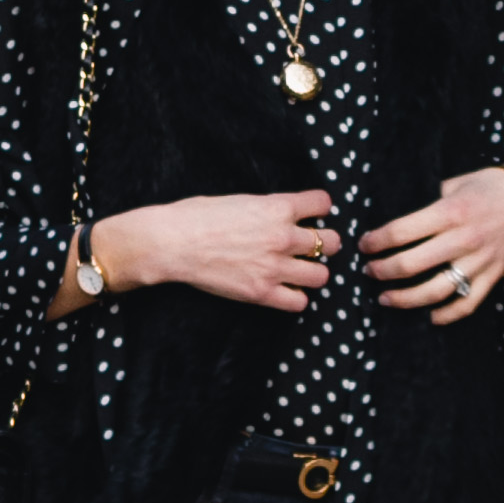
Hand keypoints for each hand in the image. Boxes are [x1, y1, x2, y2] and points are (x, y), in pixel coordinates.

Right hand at [96, 190, 339, 313]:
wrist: (172, 242)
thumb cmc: (197, 216)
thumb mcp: (241, 200)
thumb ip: (269, 209)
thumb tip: (281, 215)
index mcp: (278, 207)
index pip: (323, 203)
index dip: (319, 207)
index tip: (312, 213)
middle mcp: (284, 237)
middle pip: (331, 242)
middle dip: (324, 243)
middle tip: (311, 246)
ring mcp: (275, 267)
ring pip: (322, 275)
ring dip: (313, 272)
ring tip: (299, 270)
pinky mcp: (262, 293)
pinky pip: (299, 302)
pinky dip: (296, 297)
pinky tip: (284, 289)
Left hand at [360, 165, 503, 325]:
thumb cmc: (491, 188)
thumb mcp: (457, 182)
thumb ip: (429, 198)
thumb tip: (393, 214)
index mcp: (451, 212)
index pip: (401, 231)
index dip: (376, 241)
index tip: (364, 245)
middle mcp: (463, 239)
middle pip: (412, 264)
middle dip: (383, 270)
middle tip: (369, 271)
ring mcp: (479, 262)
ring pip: (435, 291)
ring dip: (405, 299)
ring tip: (385, 298)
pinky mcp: (492, 276)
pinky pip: (467, 303)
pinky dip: (446, 315)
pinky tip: (428, 316)